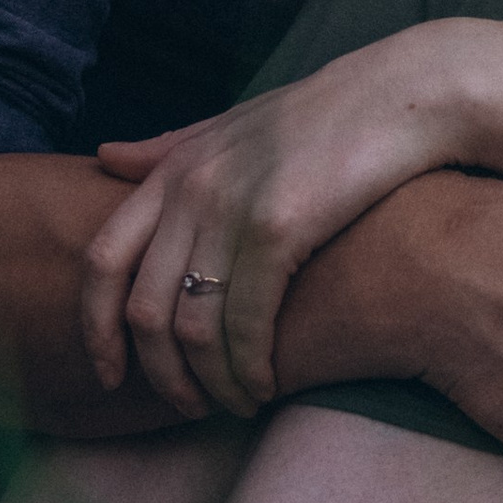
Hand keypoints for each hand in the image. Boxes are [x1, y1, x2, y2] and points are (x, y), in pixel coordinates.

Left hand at [83, 28, 478, 415]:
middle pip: (144, 310)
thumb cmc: (328, 115)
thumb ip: (171, 148)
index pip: (102, 262)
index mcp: (174, 168)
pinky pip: (245, 324)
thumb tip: (105, 158)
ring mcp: (231, 208)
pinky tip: (267, 386)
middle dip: (161, 374)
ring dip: (210, 383)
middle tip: (190, 406)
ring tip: (237, 404)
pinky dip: (249, 369)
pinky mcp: (278, 228)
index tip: (110, 375)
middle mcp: (191, 188)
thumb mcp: (238, 124)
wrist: (407, 96)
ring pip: (193, 329)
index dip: (96, 329)